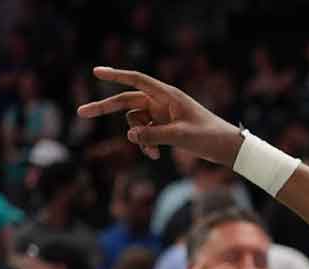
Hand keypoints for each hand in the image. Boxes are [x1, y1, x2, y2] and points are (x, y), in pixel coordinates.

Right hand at [77, 67, 244, 164]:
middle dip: (105, 108)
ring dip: (137, 137)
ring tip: (151, 152)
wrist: (227, 148)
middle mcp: (163, 102)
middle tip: (81, 112)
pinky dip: (145, 142)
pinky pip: (145, 132)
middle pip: (127, 101)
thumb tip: (130, 135)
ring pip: (136, 122)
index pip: (136, 80)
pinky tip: (153, 155)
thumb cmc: (209, 137)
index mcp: (168, 95)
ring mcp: (163, 114)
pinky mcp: (165, 127)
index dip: (115, 75)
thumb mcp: (180, 136)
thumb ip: (154, 135)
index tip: (96, 72)